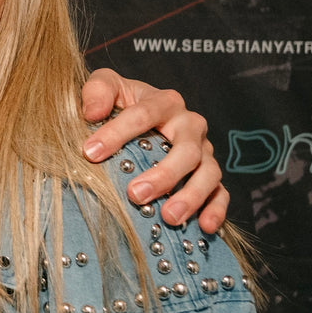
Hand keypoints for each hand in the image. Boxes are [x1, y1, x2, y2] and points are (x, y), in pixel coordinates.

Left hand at [80, 68, 227, 232]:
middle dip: (163, 174)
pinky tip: (204, 227)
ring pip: (208, 173)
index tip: (90, 153)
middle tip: (135, 194)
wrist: (141, 114)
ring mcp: (203, 151)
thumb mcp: (107, 85)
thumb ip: (97, 90)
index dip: (116, 133)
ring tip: (168, 217)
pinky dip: (216, 209)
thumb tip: (92, 112)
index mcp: (165, 102)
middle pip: (186, 149)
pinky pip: (220, 192)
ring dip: (191, 196)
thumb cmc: (121, 101)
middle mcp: (190, 125)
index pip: (143, 115)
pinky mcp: (210, 174)